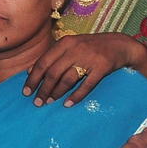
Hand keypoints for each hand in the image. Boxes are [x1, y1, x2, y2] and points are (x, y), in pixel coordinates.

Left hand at [23, 32, 138, 106]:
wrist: (121, 45)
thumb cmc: (90, 48)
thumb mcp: (70, 47)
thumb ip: (51, 57)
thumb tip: (29, 71)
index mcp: (64, 43)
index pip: (43, 62)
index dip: (33, 78)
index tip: (26, 92)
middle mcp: (75, 49)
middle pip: (53, 72)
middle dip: (43, 89)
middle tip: (37, 102)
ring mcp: (89, 58)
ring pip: (68, 79)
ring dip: (56, 93)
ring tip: (48, 102)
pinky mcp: (102, 67)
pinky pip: (87, 85)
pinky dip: (76, 96)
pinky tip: (68, 104)